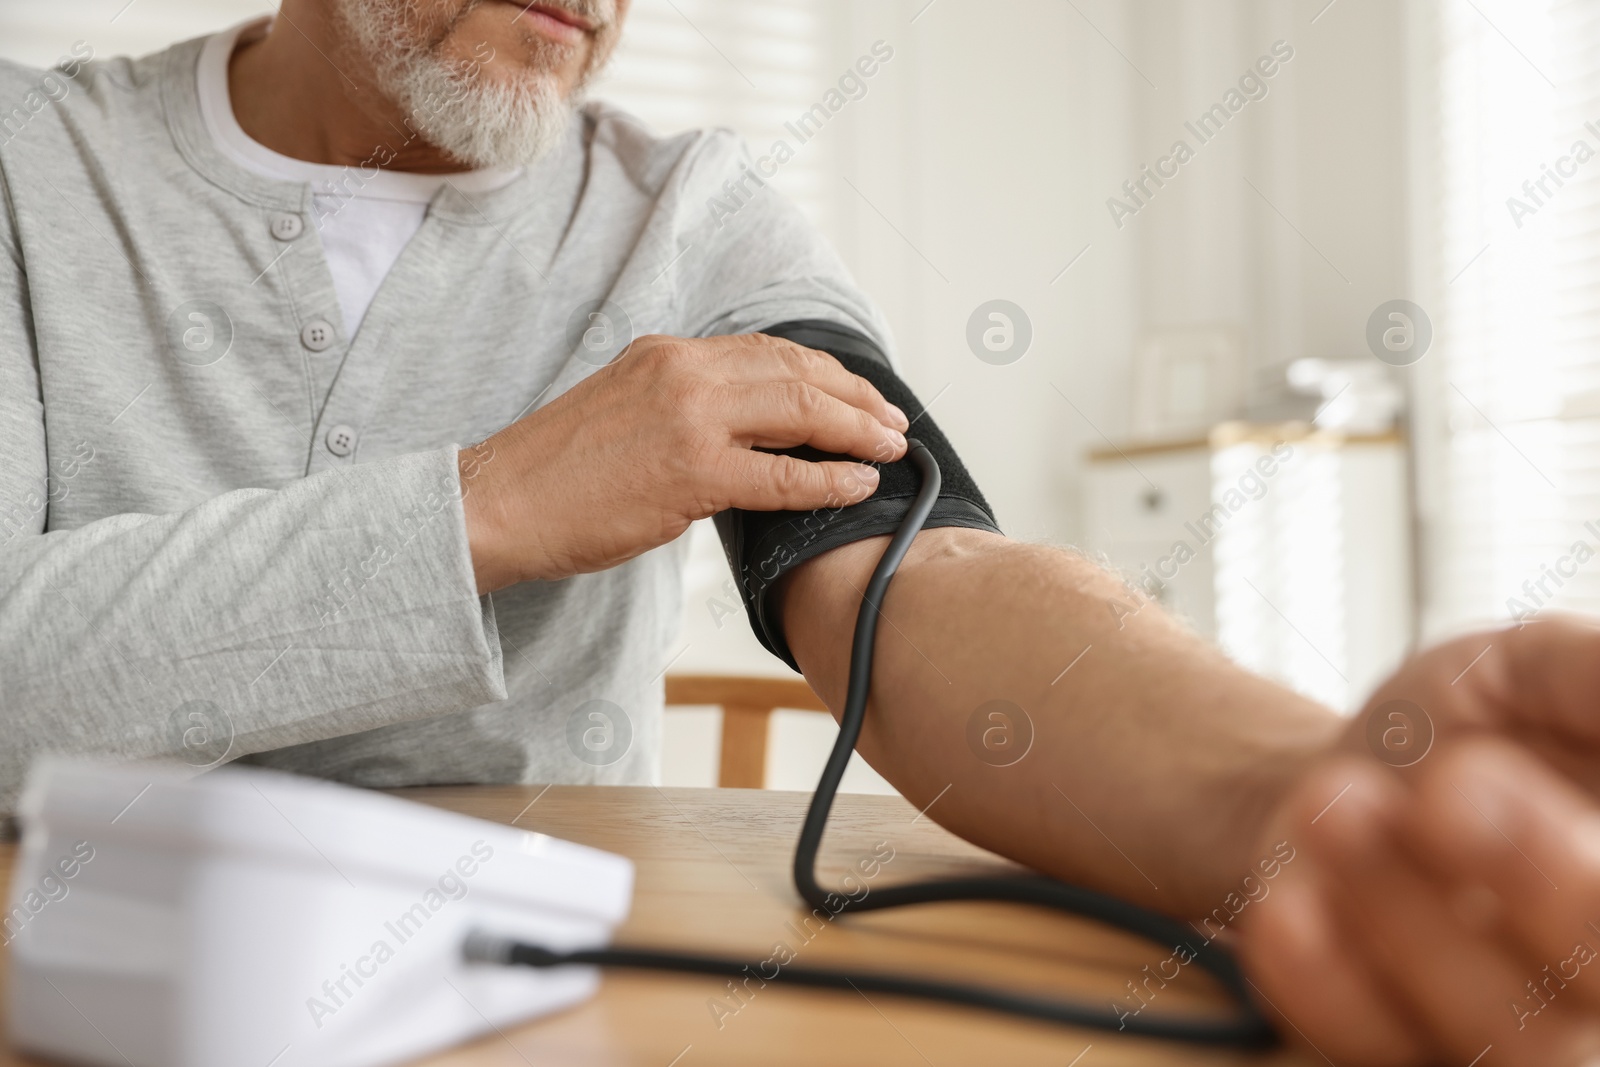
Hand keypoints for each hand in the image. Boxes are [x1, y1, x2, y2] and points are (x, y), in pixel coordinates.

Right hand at [458, 333, 908, 592]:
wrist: (499, 503)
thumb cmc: (556, 472)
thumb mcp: (624, 409)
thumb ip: (684, 407)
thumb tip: (746, 434)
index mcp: (667, 353)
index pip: (767, 351)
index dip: (824, 372)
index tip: (856, 393)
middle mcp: (683, 371)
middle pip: (796, 372)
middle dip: (855, 396)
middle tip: (893, 420)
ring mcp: (689, 419)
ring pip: (800, 412)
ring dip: (856, 429)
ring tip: (890, 447)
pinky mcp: (691, 472)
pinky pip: (783, 475)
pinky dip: (830, 479)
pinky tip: (857, 483)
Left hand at [1238, 618, 1599, 1065]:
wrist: (1347, 780)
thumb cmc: (1470, 728)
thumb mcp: (1539, 672)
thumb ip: (1596, 679)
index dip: (1586, 862)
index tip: (1480, 775)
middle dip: (1541, 874)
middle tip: (1451, 783)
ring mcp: (1518, 1038)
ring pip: (1508, 1037)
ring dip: (1412, 917)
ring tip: (1336, 800)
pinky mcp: (1401, 1053)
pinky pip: (1378, 1048)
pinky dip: (1327, 981)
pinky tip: (1289, 903)